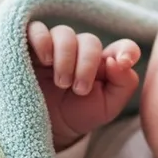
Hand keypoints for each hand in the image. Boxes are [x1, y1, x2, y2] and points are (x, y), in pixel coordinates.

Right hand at [27, 22, 140, 149]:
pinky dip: (42, 41)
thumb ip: (124, 84)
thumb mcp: (109, 106)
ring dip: (65, 59)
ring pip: (64, 34)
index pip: (123, 47)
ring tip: (62, 83)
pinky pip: (36, 29)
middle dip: (86, 65)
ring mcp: (55, 46)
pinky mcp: (30, 46)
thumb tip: (118, 61)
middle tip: (79, 90)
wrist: (46, 128)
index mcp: (104, 63)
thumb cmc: (79, 115)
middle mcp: (81, 50)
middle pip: (90, 41)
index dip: (127, 50)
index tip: (124, 62)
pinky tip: (46, 61)